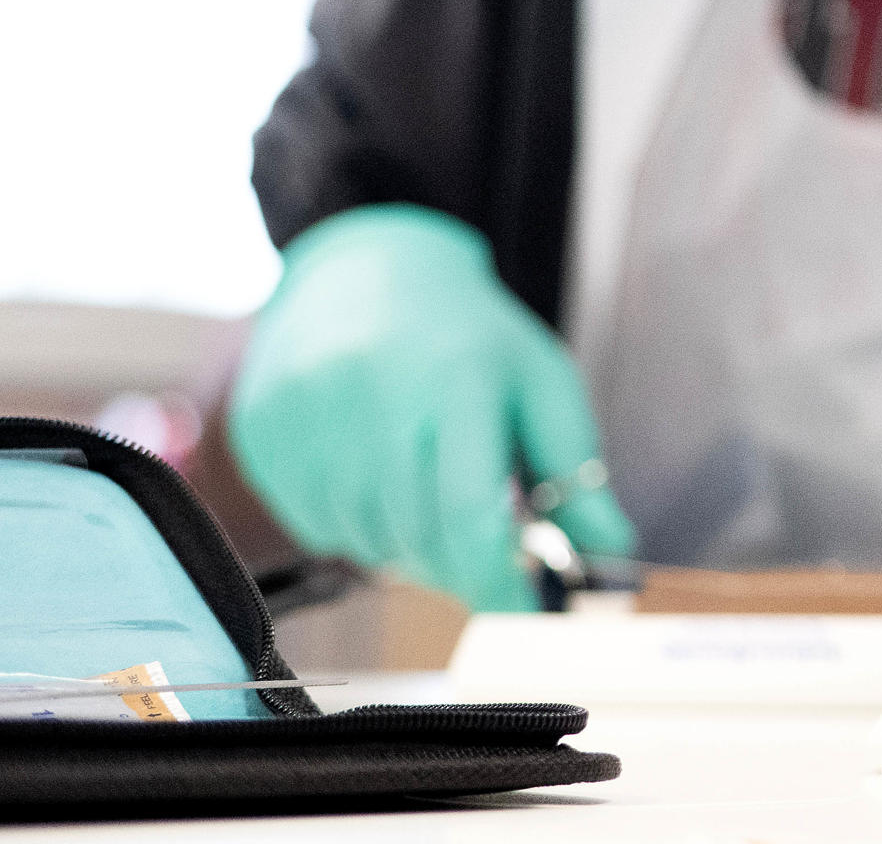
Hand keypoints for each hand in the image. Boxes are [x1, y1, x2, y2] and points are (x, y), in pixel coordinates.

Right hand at [229, 205, 631, 614]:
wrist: (365, 274)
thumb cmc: (467, 335)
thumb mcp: (540, 383)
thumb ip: (575, 473)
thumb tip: (609, 555)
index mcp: (455, 379)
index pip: (470, 514)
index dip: (498, 581)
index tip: (524, 614)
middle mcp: (372, 397)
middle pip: (418, 537)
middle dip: (464, 566)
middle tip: (490, 555)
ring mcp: (307, 417)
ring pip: (367, 541)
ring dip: (411, 548)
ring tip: (433, 497)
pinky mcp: (264, 435)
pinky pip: (318, 527)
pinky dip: (361, 528)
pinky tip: (382, 482)